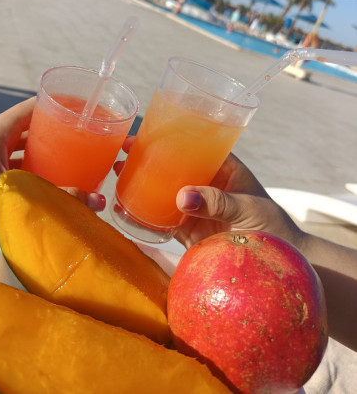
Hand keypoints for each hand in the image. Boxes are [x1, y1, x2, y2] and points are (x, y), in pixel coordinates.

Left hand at [0, 98, 104, 256]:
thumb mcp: (10, 197)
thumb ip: (56, 197)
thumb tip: (96, 201)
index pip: (35, 106)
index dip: (62, 107)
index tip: (88, 115)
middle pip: (34, 128)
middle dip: (62, 136)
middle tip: (90, 144)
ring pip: (27, 150)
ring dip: (50, 157)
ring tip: (79, 165)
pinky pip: (18, 169)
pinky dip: (36, 174)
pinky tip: (54, 187)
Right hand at [114, 140, 302, 249]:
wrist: (278, 263)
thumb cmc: (271, 227)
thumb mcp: (248, 208)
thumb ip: (219, 202)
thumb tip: (182, 198)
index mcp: (221, 167)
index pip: (192, 144)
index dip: (168, 136)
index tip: (143, 131)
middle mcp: (204, 183)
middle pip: (171, 164)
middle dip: (147, 156)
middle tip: (121, 151)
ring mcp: (194, 207)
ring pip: (162, 189)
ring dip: (141, 181)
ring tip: (118, 172)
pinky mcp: (188, 230)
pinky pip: (161, 218)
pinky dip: (144, 213)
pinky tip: (124, 207)